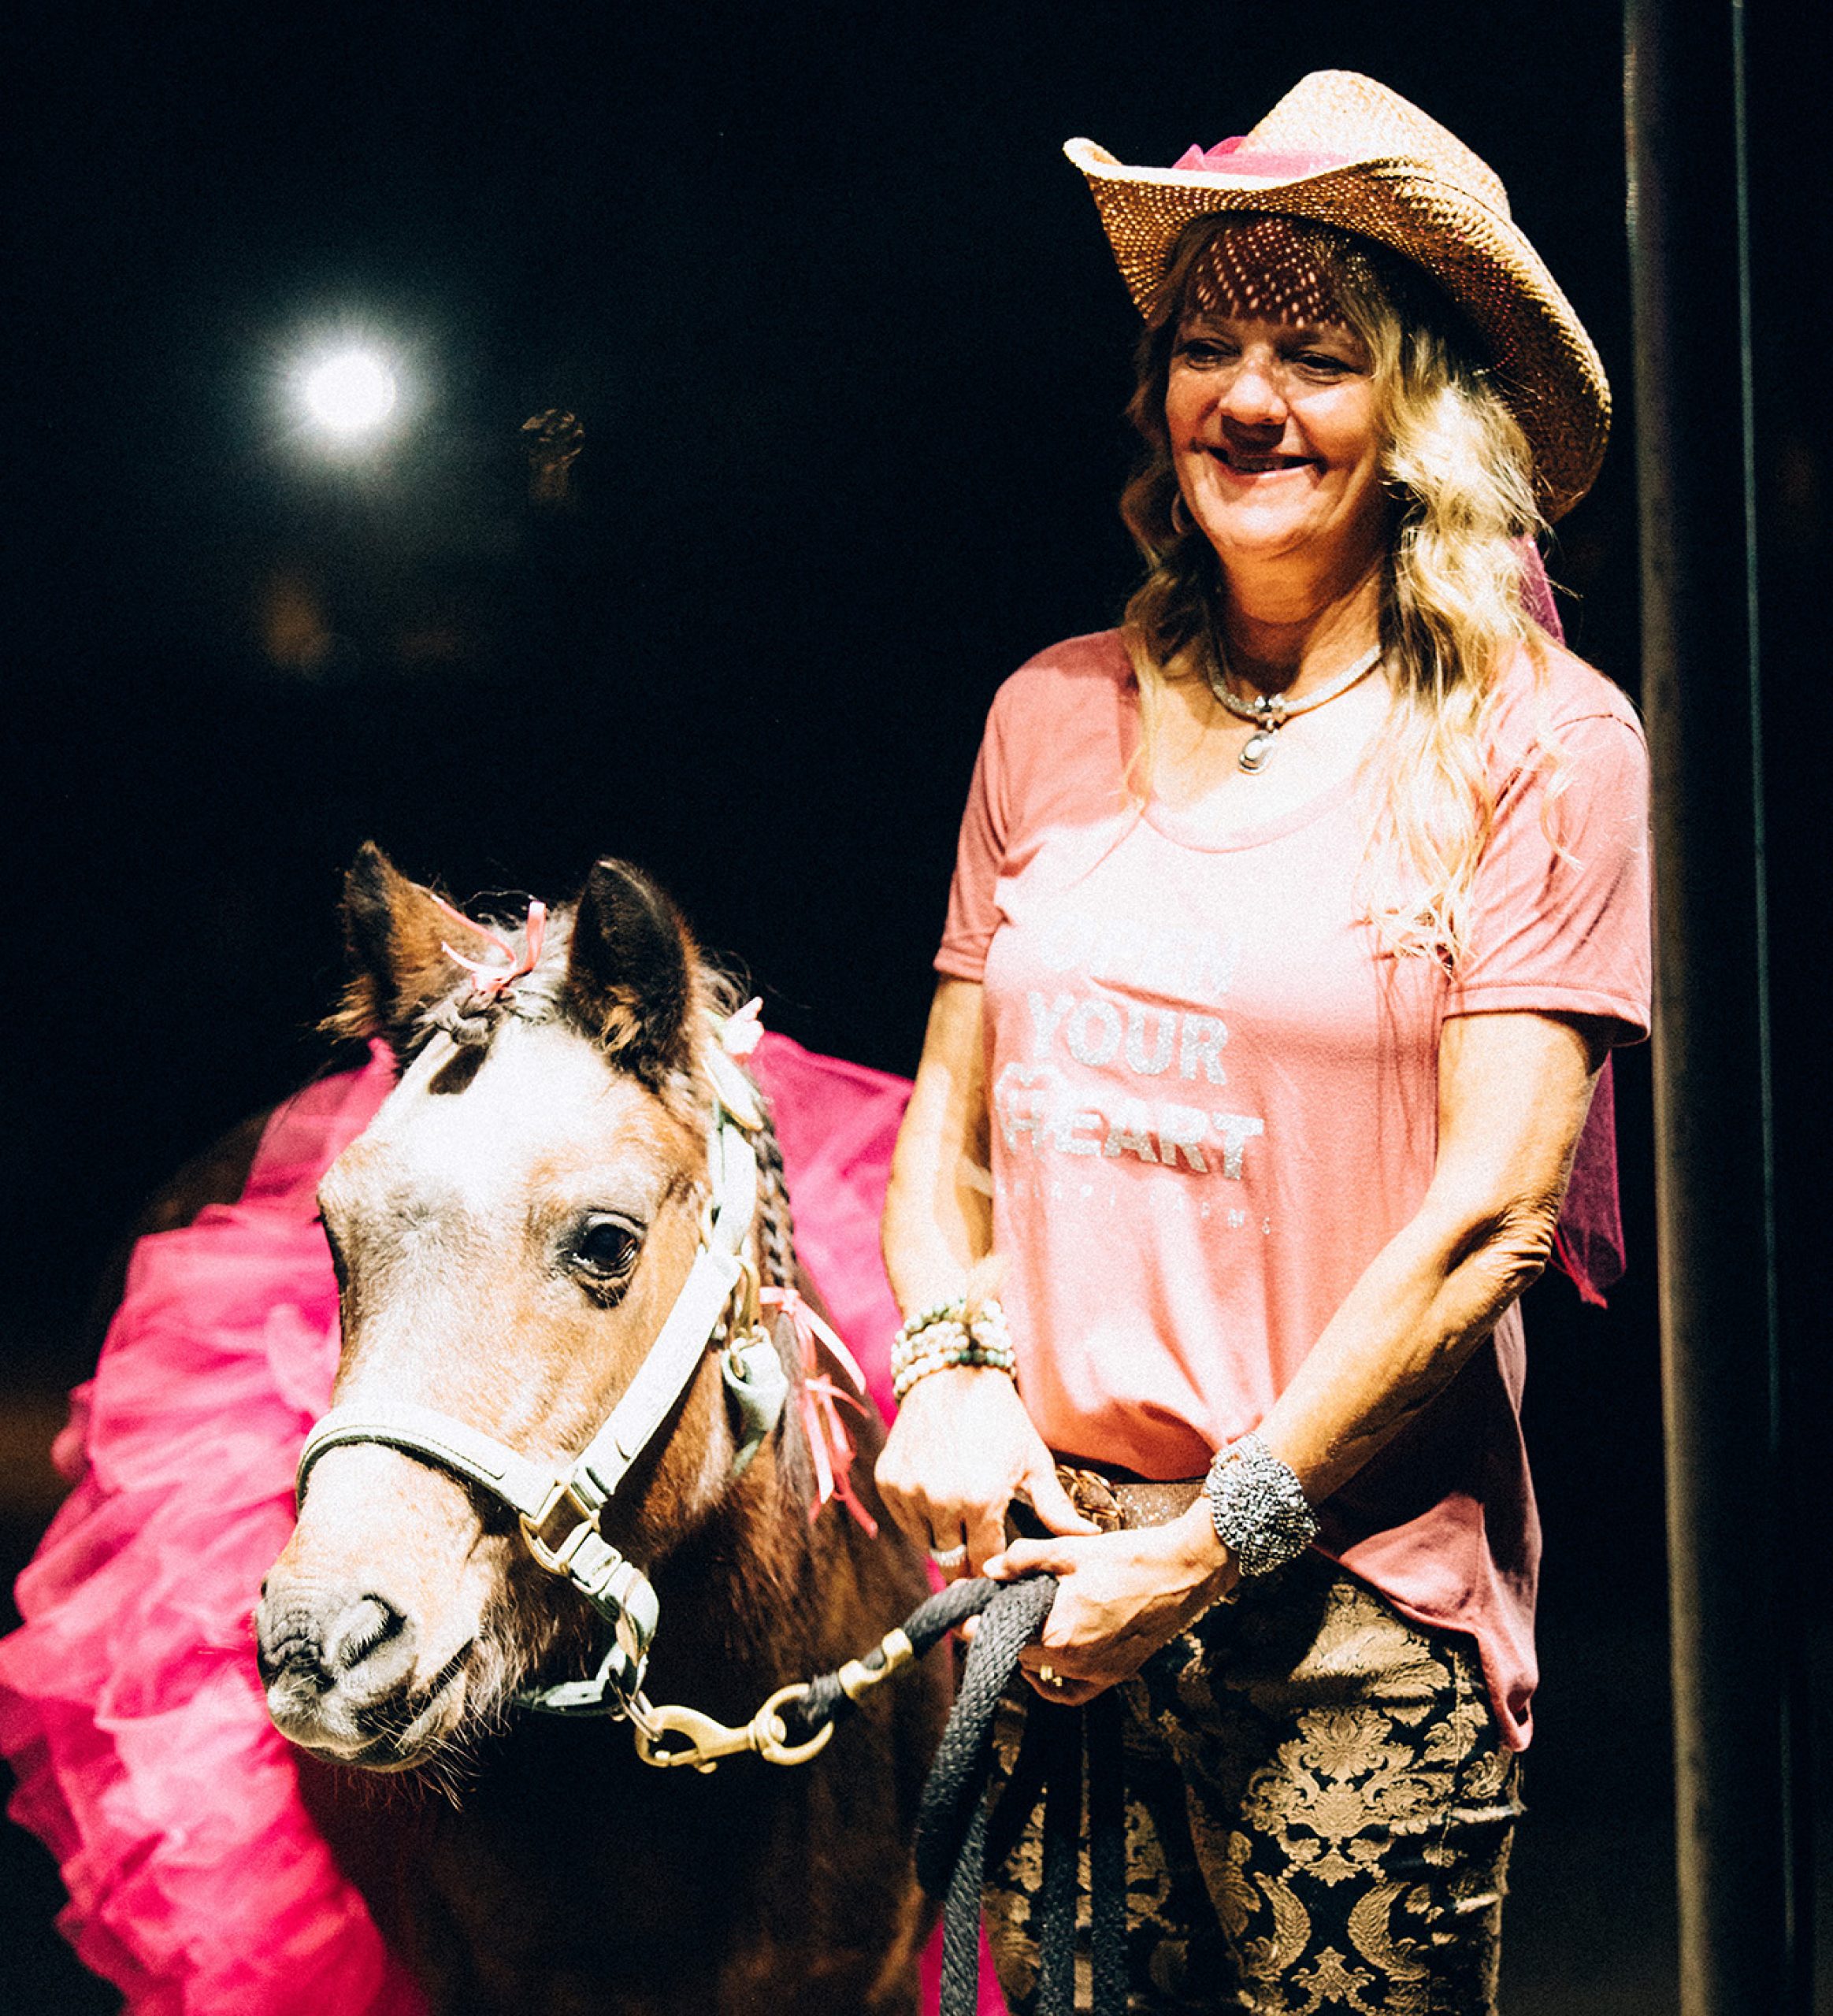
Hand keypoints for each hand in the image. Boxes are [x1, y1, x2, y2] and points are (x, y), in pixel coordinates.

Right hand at [875, 1367, 1097, 1574]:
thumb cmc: (1001, 1418)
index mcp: (981, 1502)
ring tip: (960, 1517)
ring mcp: (909, 1492)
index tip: (1001, 1562)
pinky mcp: (888, 1482)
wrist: (953, 1374)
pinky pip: (904, 1521)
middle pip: (952, 1563)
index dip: (995, 1566)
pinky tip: (938, 1498)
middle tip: (978, 1548)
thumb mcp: (1034, 1461)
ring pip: (927, 1544)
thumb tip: (1089, 1539)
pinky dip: (920, 1518)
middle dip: (967, 1562)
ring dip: (943, 1540)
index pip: (985, 1563)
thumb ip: (1056, 1509)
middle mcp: (940, 1502)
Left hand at [985, 1503, 1237, 1703]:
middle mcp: (1075, 1663)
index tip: (964, 1612)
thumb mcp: (1068, 1550)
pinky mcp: (1115, 1675)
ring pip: (1044, 1671)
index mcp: (1058, 1634)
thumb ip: (1023, 1560)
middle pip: (1019, 1654)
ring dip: (1027, 1651)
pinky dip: (1055, 1682)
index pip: (1001, 1636)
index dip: (977, 1624)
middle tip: (991, 1609)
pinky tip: (1046, 1663)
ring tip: (1021, 1623)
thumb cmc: (1127, 1558)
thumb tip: (990, 1570)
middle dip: (1001, 1632)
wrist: (1182, 1572)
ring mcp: (1097, 1673)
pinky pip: (1073, 1692)